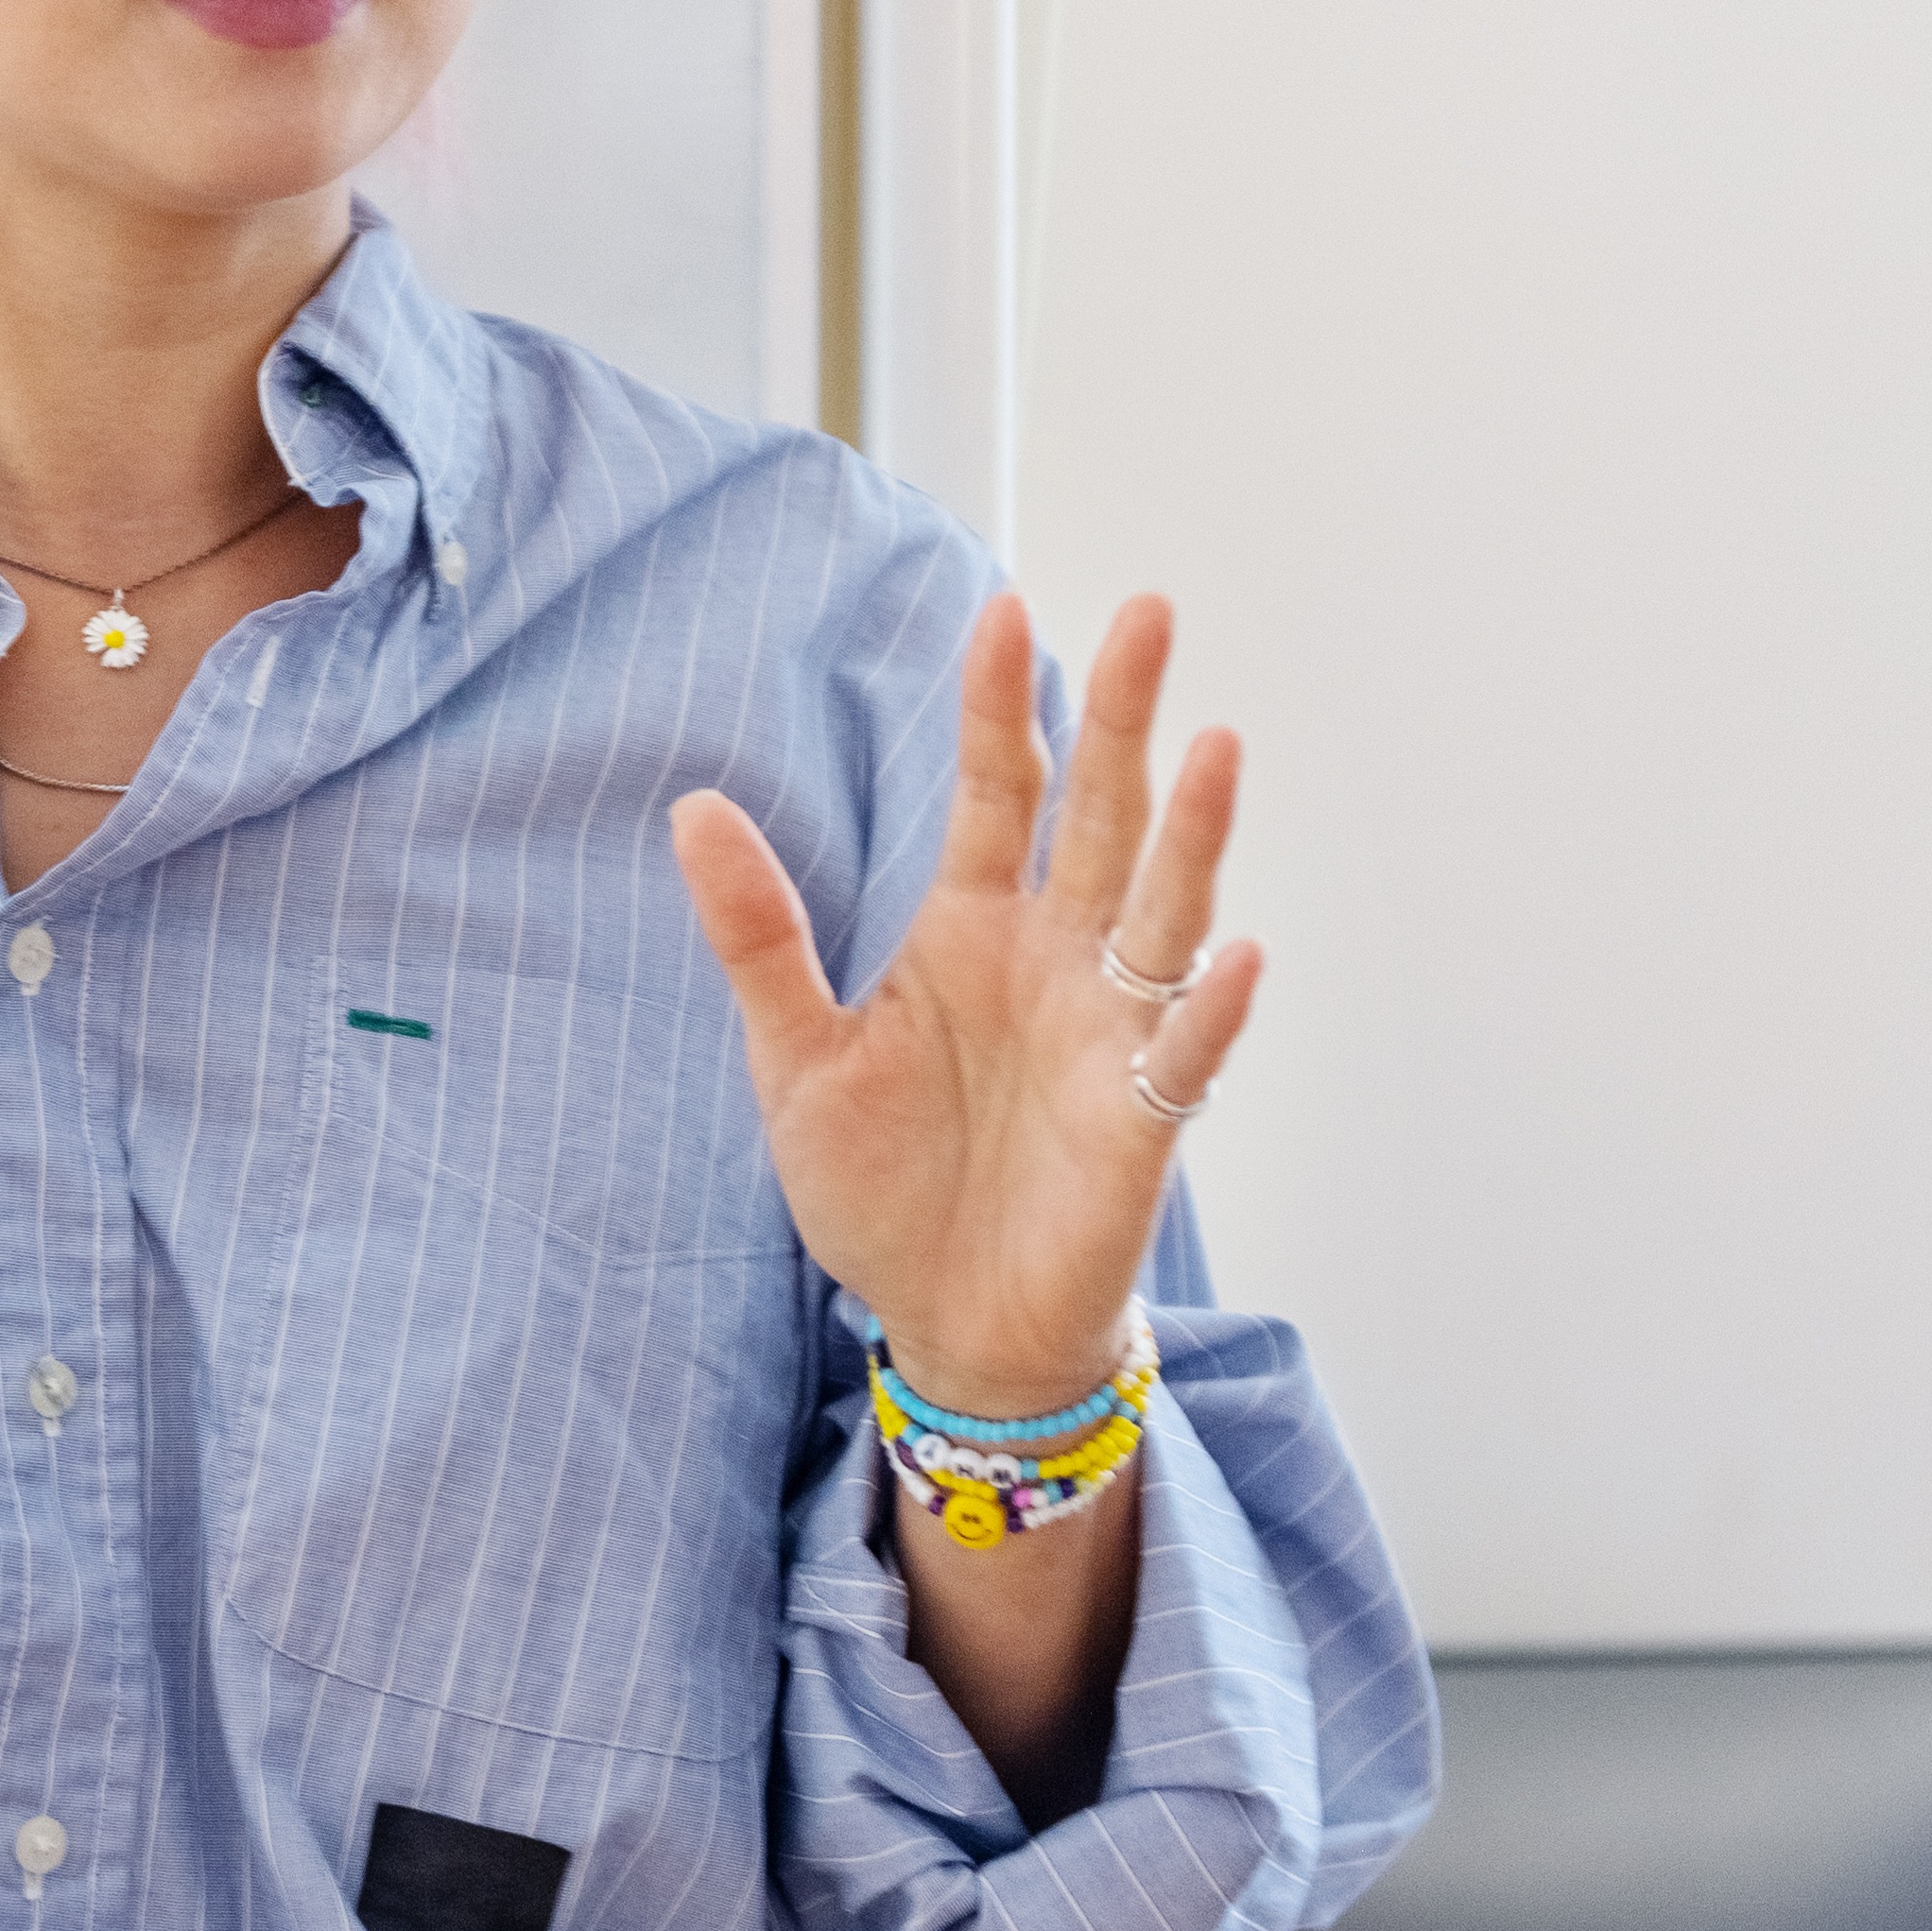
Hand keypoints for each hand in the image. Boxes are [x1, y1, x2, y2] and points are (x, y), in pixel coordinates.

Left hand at [668, 596, 1258, 1422]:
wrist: (947, 1323)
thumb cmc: (882, 1189)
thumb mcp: (793, 1059)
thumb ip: (758, 936)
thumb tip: (693, 804)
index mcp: (972, 930)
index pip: (1000, 792)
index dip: (998, 706)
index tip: (1000, 607)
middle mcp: (1055, 960)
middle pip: (1100, 816)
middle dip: (1121, 717)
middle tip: (1148, 611)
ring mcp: (1108, 1033)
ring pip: (1162, 911)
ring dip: (1194, 834)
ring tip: (1218, 744)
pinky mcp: (1142, 1122)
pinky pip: (1187, 1052)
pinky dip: (1213, 1008)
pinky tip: (1238, 956)